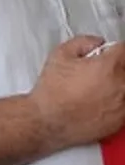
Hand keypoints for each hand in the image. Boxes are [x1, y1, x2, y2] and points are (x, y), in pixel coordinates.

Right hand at [29, 34, 124, 149]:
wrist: (47, 122)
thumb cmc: (52, 93)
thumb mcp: (59, 56)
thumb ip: (83, 42)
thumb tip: (96, 43)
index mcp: (111, 66)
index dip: (114, 51)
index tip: (109, 54)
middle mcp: (122, 85)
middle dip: (116, 67)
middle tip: (100, 71)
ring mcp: (124, 105)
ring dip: (117, 84)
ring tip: (97, 88)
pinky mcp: (122, 120)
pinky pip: (124, 105)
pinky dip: (116, 101)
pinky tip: (98, 102)